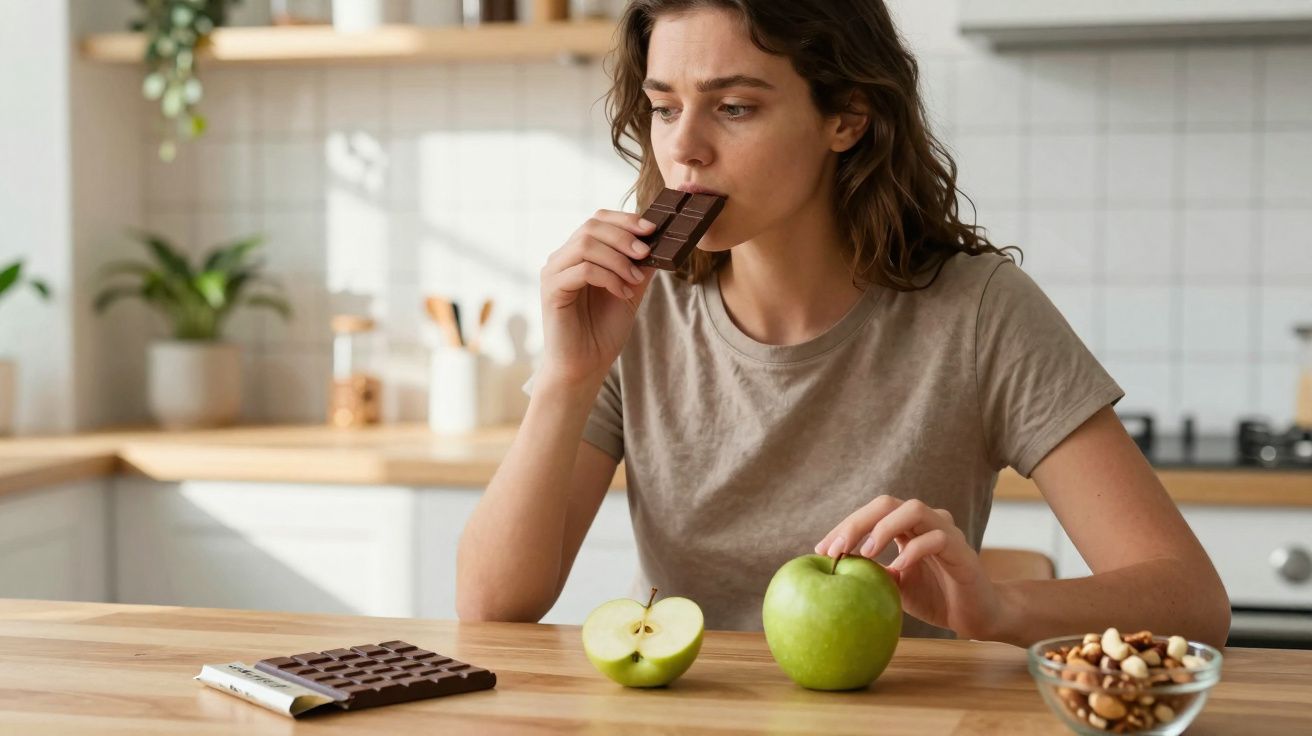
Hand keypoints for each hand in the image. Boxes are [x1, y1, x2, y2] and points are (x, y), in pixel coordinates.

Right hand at [538, 209, 658, 386]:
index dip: (625, 219)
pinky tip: (622, 294)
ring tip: (635, 280)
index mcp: (579, 254)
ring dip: (618, 259)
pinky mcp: (551, 290)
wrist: (585, 365)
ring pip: (586, 245)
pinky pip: (582, 270)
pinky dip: (608, 278)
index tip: (652, 229)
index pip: (598, 220)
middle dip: (624, 236)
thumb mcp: (630, 290)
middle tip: (646, 253)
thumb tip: (661, 241)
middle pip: (591, 227)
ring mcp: (553, 272)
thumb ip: (640, 266)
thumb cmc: (603, 331)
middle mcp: (562, 258)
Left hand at [814, 495, 1007, 640]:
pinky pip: (937, 539)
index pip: (870, 513)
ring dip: (883, 528)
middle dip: (856, 523)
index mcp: (906, 526)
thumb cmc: (935, 597)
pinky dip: (913, 551)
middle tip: (835, 549)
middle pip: (886, 503)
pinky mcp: (963, 549)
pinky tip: (898, 568)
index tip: (821, 550)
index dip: (844, 527)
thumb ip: (871, 572)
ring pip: (913, 509)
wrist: (977, 615)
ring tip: (865, 553)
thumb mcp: (894, 586)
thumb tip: (835, 568)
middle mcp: (926, 521)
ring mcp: (946, 531)